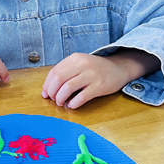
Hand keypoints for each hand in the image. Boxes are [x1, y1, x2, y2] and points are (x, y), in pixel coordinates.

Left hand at [42, 50, 160, 108]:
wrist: (119, 68)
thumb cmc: (95, 69)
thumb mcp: (80, 63)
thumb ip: (66, 72)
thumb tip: (49, 89)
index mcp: (75, 58)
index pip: (54, 72)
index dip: (46, 85)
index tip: (45, 94)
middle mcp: (82, 64)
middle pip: (58, 80)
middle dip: (52, 92)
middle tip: (53, 99)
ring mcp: (91, 75)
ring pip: (67, 88)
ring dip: (60, 98)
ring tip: (61, 103)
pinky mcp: (99, 86)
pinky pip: (81, 97)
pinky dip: (73, 103)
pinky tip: (72, 105)